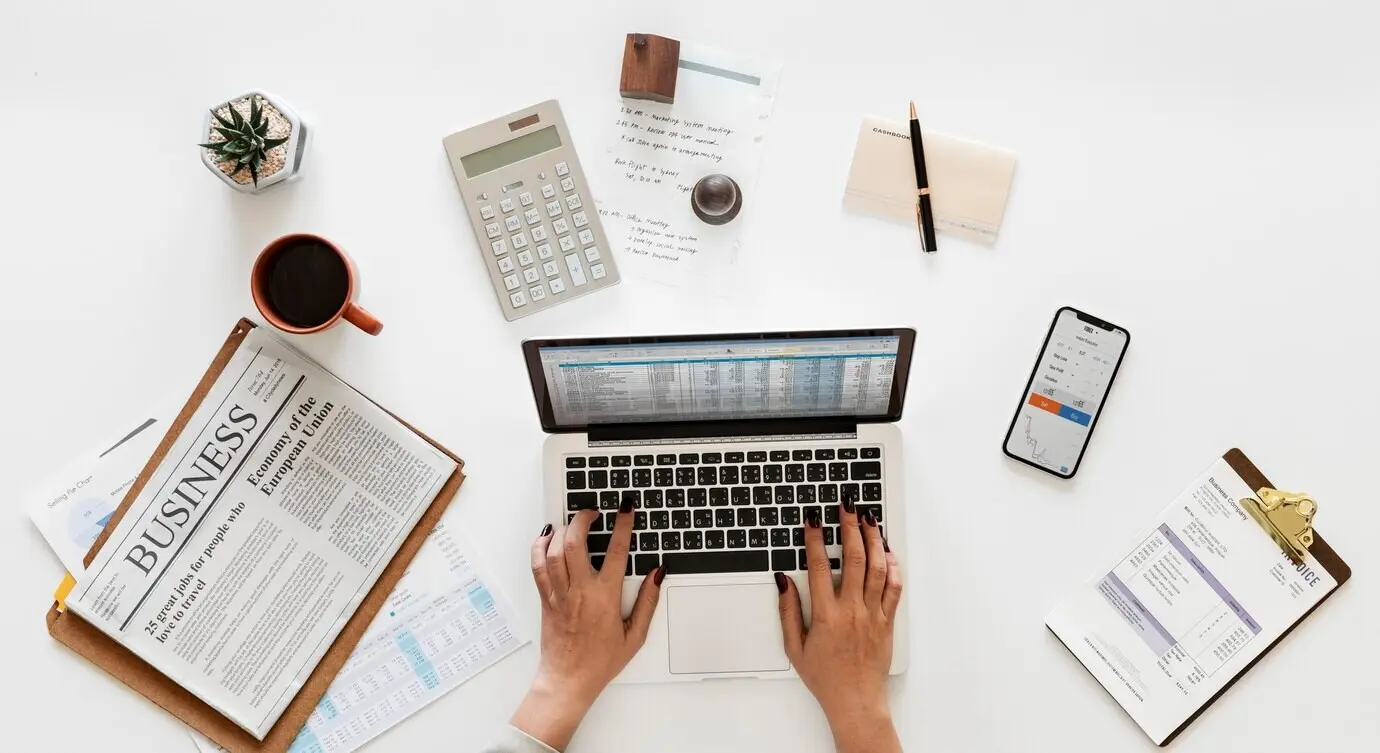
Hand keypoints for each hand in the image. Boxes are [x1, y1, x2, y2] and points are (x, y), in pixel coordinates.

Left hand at [511, 502, 664, 750]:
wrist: (568, 680)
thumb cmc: (601, 662)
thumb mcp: (635, 635)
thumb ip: (648, 602)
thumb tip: (657, 574)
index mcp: (604, 597)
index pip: (616, 551)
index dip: (622, 525)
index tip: (625, 508)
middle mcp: (579, 591)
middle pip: (575, 542)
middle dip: (583, 519)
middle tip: (593, 511)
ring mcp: (559, 594)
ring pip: (554, 551)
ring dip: (562, 530)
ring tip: (573, 521)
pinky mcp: (546, 599)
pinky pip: (538, 566)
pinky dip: (540, 547)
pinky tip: (547, 537)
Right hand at [777, 502, 902, 752]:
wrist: (856, 700)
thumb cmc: (825, 677)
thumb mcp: (795, 647)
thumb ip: (788, 612)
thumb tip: (783, 582)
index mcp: (827, 615)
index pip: (818, 567)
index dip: (814, 539)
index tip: (812, 520)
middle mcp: (852, 610)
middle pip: (853, 558)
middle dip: (849, 527)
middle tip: (846, 507)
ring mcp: (873, 614)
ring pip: (877, 568)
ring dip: (873, 540)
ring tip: (869, 519)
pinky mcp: (888, 621)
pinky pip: (893, 588)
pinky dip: (893, 566)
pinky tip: (888, 551)